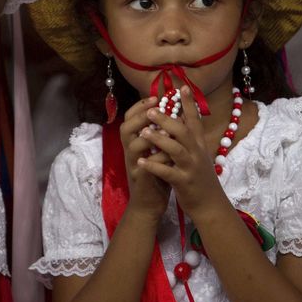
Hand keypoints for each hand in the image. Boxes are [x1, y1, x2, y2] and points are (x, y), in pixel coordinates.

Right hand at [119, 97, 172, 222]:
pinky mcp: (141, 180)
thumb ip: (161, 134)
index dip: (140, 106)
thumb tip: (175, 112)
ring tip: (167, 129)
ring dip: (150, 136)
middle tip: (156, 106)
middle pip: (125, 128)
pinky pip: (146, 166)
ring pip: (133, 146)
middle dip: (140, 115)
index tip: (156, 97)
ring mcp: (134, 166)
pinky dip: (159, 158)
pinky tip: (171, 153)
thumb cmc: (156, 174)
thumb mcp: (158, 151)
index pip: (130, 119)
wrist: (150, 204)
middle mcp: (130, 152)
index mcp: (135, 143)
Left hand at [138, 87, 229, 220]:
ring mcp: (191, 167)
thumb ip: (191, 139)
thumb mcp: (199, 156)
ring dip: (159, 140)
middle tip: (150, 111)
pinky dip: (154, 166)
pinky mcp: (184, 182)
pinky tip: (140, 162)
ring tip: (143, 133)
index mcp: (200, 145)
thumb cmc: (200, 178)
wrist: (210, 205)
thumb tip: (181, 120)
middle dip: (166, 120)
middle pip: (183, 131)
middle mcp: (197, 153)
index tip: (182, 87)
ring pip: (175, 149)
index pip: (195, 120)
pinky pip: (167, 172)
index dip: (189, 104)